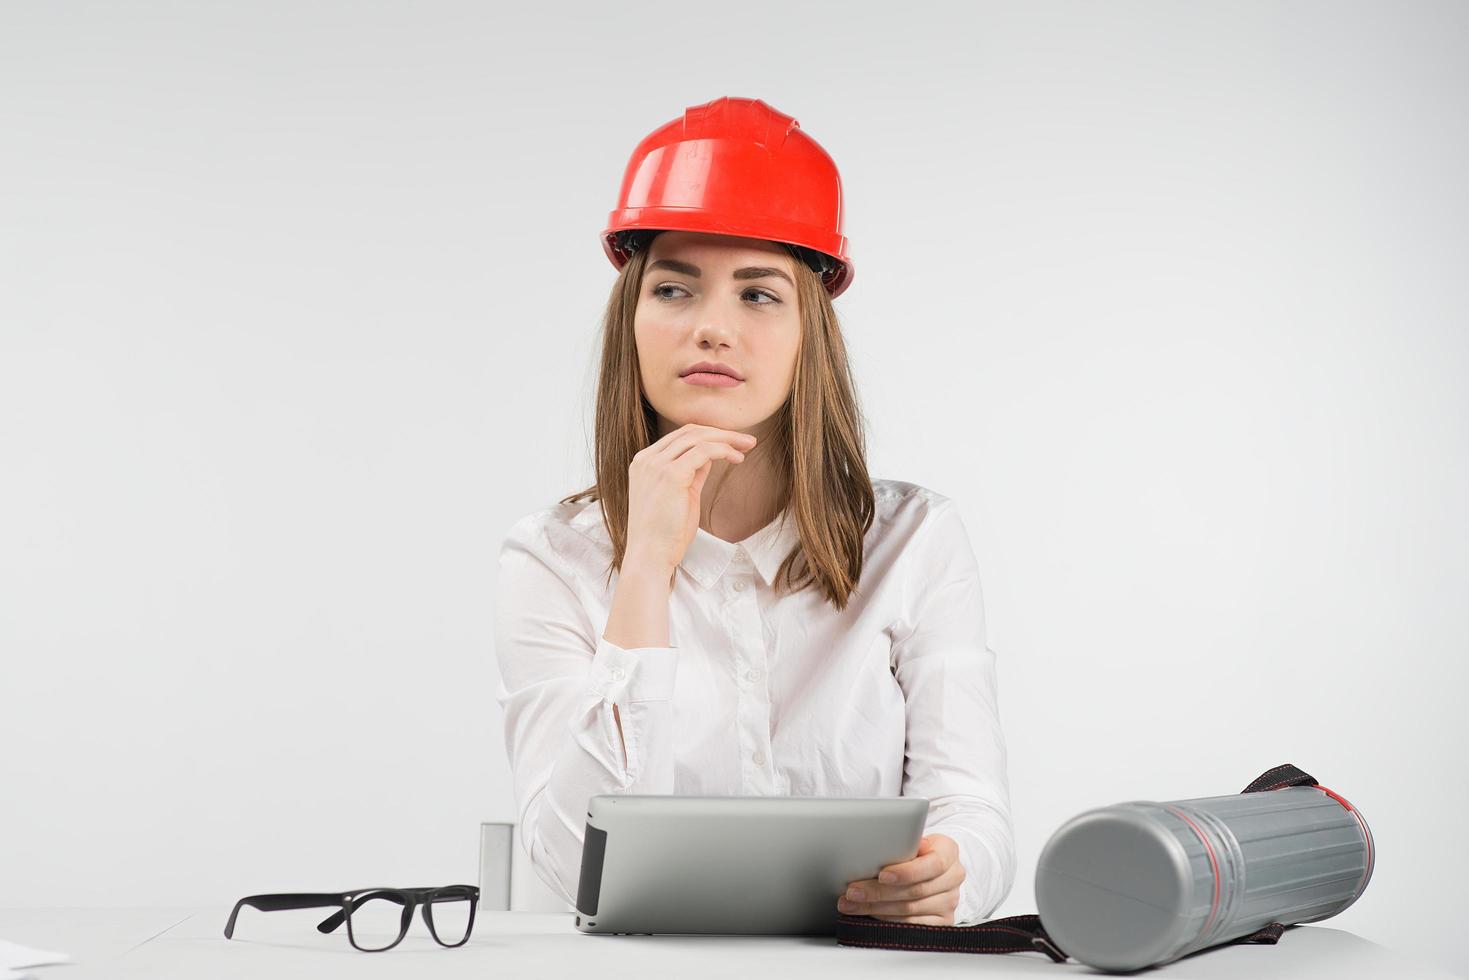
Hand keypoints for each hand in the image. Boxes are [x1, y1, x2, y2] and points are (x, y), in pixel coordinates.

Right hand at [625, 423, 756, 572]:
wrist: (650, 557)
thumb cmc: (665, 533)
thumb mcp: (679, 495)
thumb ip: (690, 472)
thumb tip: (709, 455)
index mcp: (644, 462)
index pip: (679, 436)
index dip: (709, 434)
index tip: (733, 441)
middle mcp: (647, 459)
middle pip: (689, 431)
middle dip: (722, 432)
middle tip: (747, 440)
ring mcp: (656, 465)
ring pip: (698, 437)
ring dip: (727, 439)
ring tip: (748, 446)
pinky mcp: (670, 475)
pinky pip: (704, 450)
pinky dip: (724, 450)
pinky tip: (738, 459)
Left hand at [837, 833, 965, 924]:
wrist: (935, 868)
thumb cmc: (918, 850)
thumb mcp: (914, 839)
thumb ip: (902, 843)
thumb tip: (875, 846)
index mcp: (948, 852)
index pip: (932, 864)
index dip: (906, 872)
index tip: (882, 875)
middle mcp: (953, 878)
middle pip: (915, 890)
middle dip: (878, 892)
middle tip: (853, 891)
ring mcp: (950, 902)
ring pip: (909, 910)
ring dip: (876, 908)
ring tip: (852, 903)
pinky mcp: (943, 921)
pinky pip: (911, 924)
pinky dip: (886, 920)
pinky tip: (868, 915)